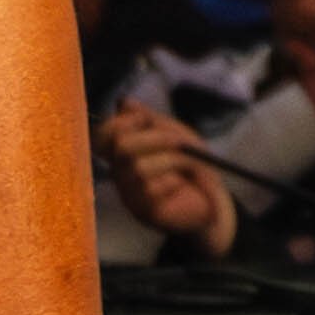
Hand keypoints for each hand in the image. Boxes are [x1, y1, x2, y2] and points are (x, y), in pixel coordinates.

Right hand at [95, 98, 233, 255]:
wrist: (213, 201)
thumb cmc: (191, 166)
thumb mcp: (175, 135)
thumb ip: (150, 120)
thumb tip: (123, 101)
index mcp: (123, 154)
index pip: (101, 137)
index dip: (120, 123)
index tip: (145, 119)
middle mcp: (120, 174)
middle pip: (121, 148)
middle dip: (156, 138)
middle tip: (179, 140)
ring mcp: (130, 195)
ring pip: (139, 169)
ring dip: (170, 160)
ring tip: (187, 163)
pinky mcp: (144, 212)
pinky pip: (151, 190)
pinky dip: (172, 181)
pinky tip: (180, 184)